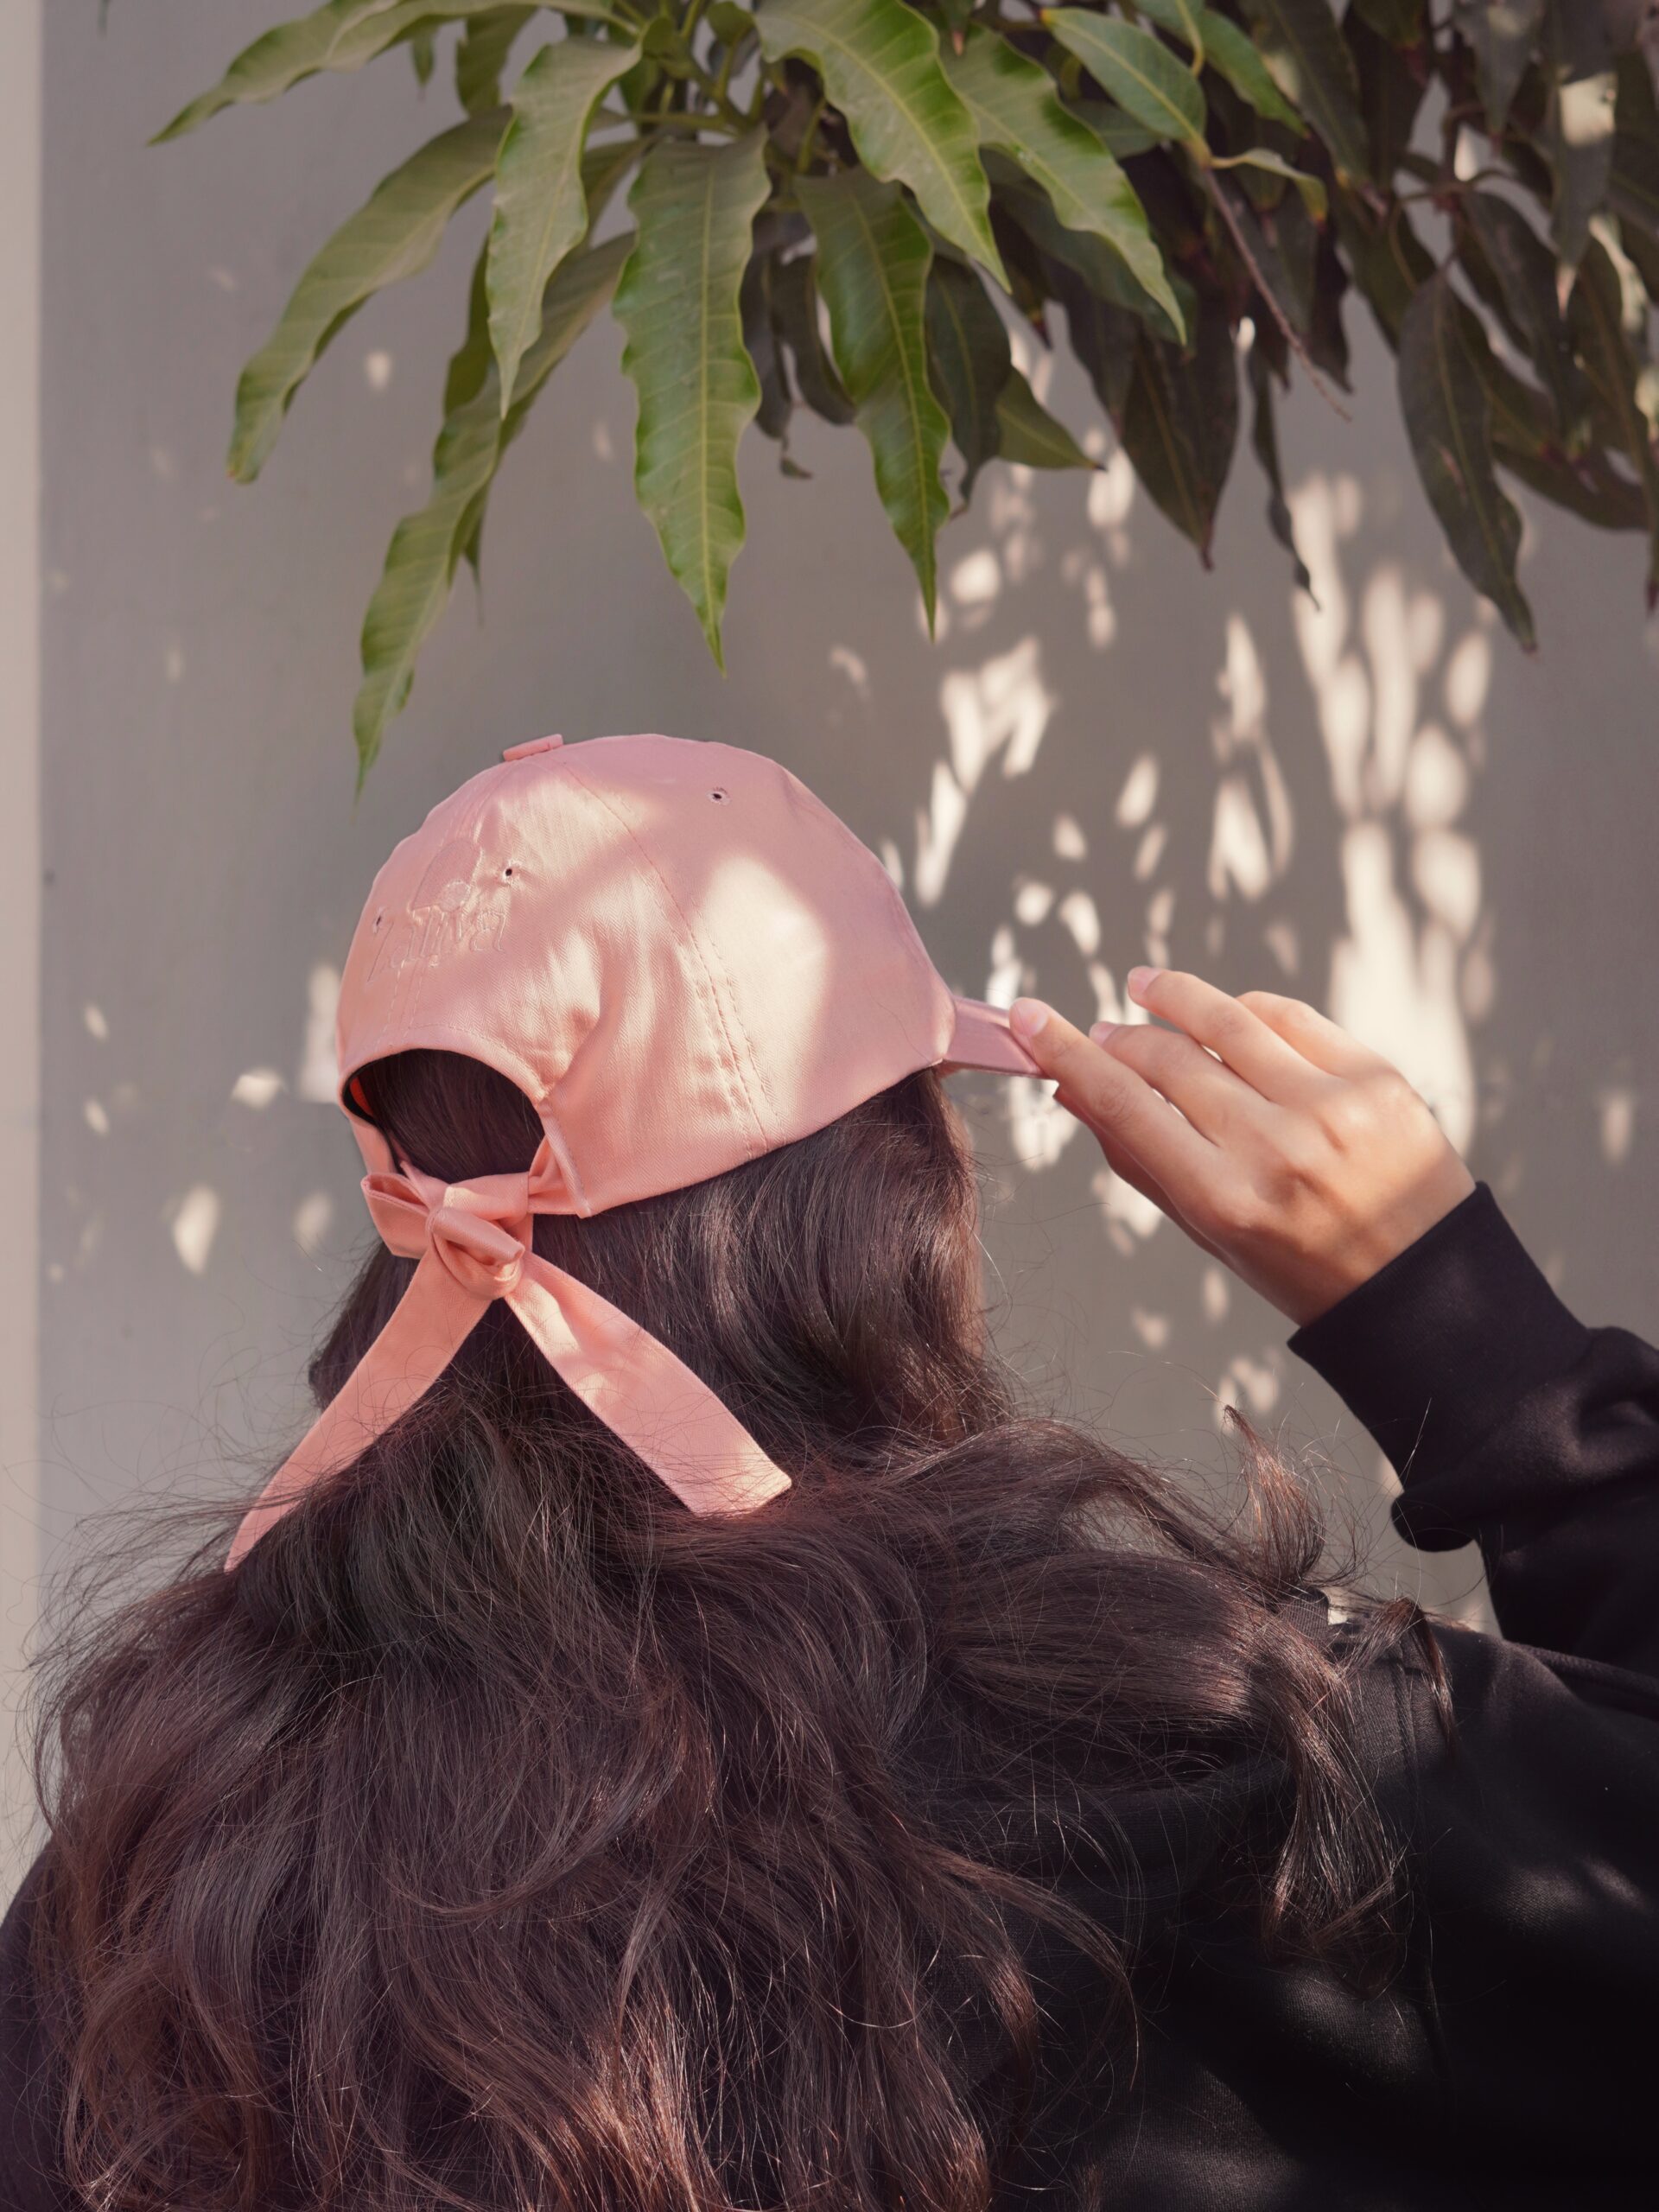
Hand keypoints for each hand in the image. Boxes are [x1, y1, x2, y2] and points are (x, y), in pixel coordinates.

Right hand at [1007, 967, 1475, 1328]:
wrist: (1422, 1280)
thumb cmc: (1304, 1265)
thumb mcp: (1210, 1234)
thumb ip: (1141, 1162)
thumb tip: (1074, 1093)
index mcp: (1225, 1200)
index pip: (1124, 1105)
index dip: (1068, 1054)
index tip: (1031, 1020)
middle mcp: (1274, 1147)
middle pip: (1167, 1058)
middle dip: (1119, 1035)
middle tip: (1099, 1029)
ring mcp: (1329, 1106)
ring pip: (1225, 1020)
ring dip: (1172, 995)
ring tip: (1143, 986)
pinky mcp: (1373, 1077)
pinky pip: (1289, 1018)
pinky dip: (1245, 1009)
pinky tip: (1224, 1012)